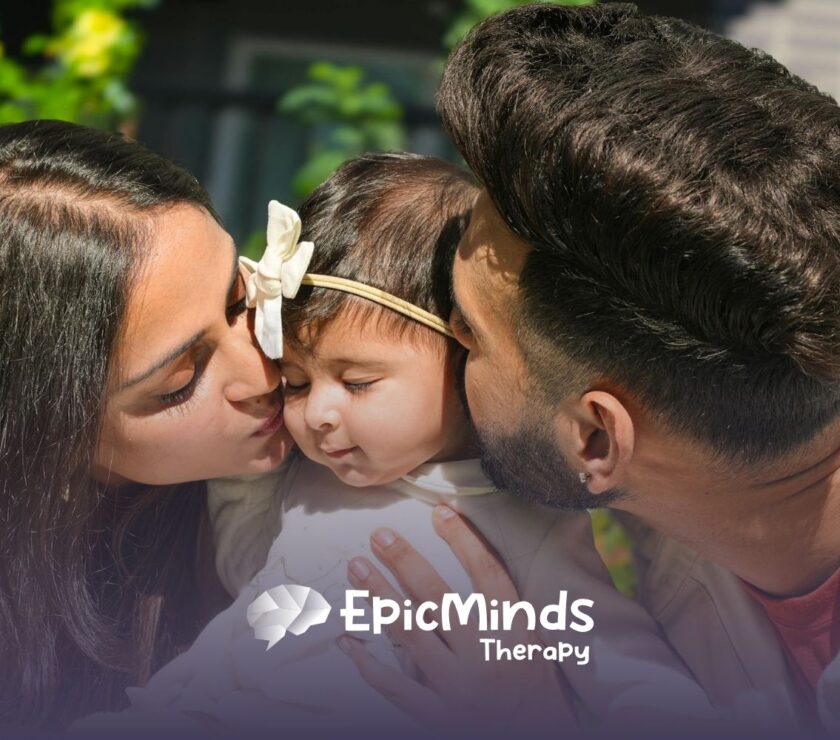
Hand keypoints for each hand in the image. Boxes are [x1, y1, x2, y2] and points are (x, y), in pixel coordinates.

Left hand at [337, 505, 576, 733]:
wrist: (540, 736)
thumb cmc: (536, 684)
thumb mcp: (535, 637)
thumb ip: (505, 602)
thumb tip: (471, 549)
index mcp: (513, 630)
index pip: (485, 572)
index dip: (462, 539)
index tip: (438, 512)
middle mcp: (484, 653)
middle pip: (437, 597)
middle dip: (404, 562)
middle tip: (380, 536)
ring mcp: (460, 686)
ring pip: (411, 633)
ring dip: (381, 596)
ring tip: (357, 569)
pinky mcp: (441, 716)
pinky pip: (398, 688)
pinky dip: (370, 666)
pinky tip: (348, 643)